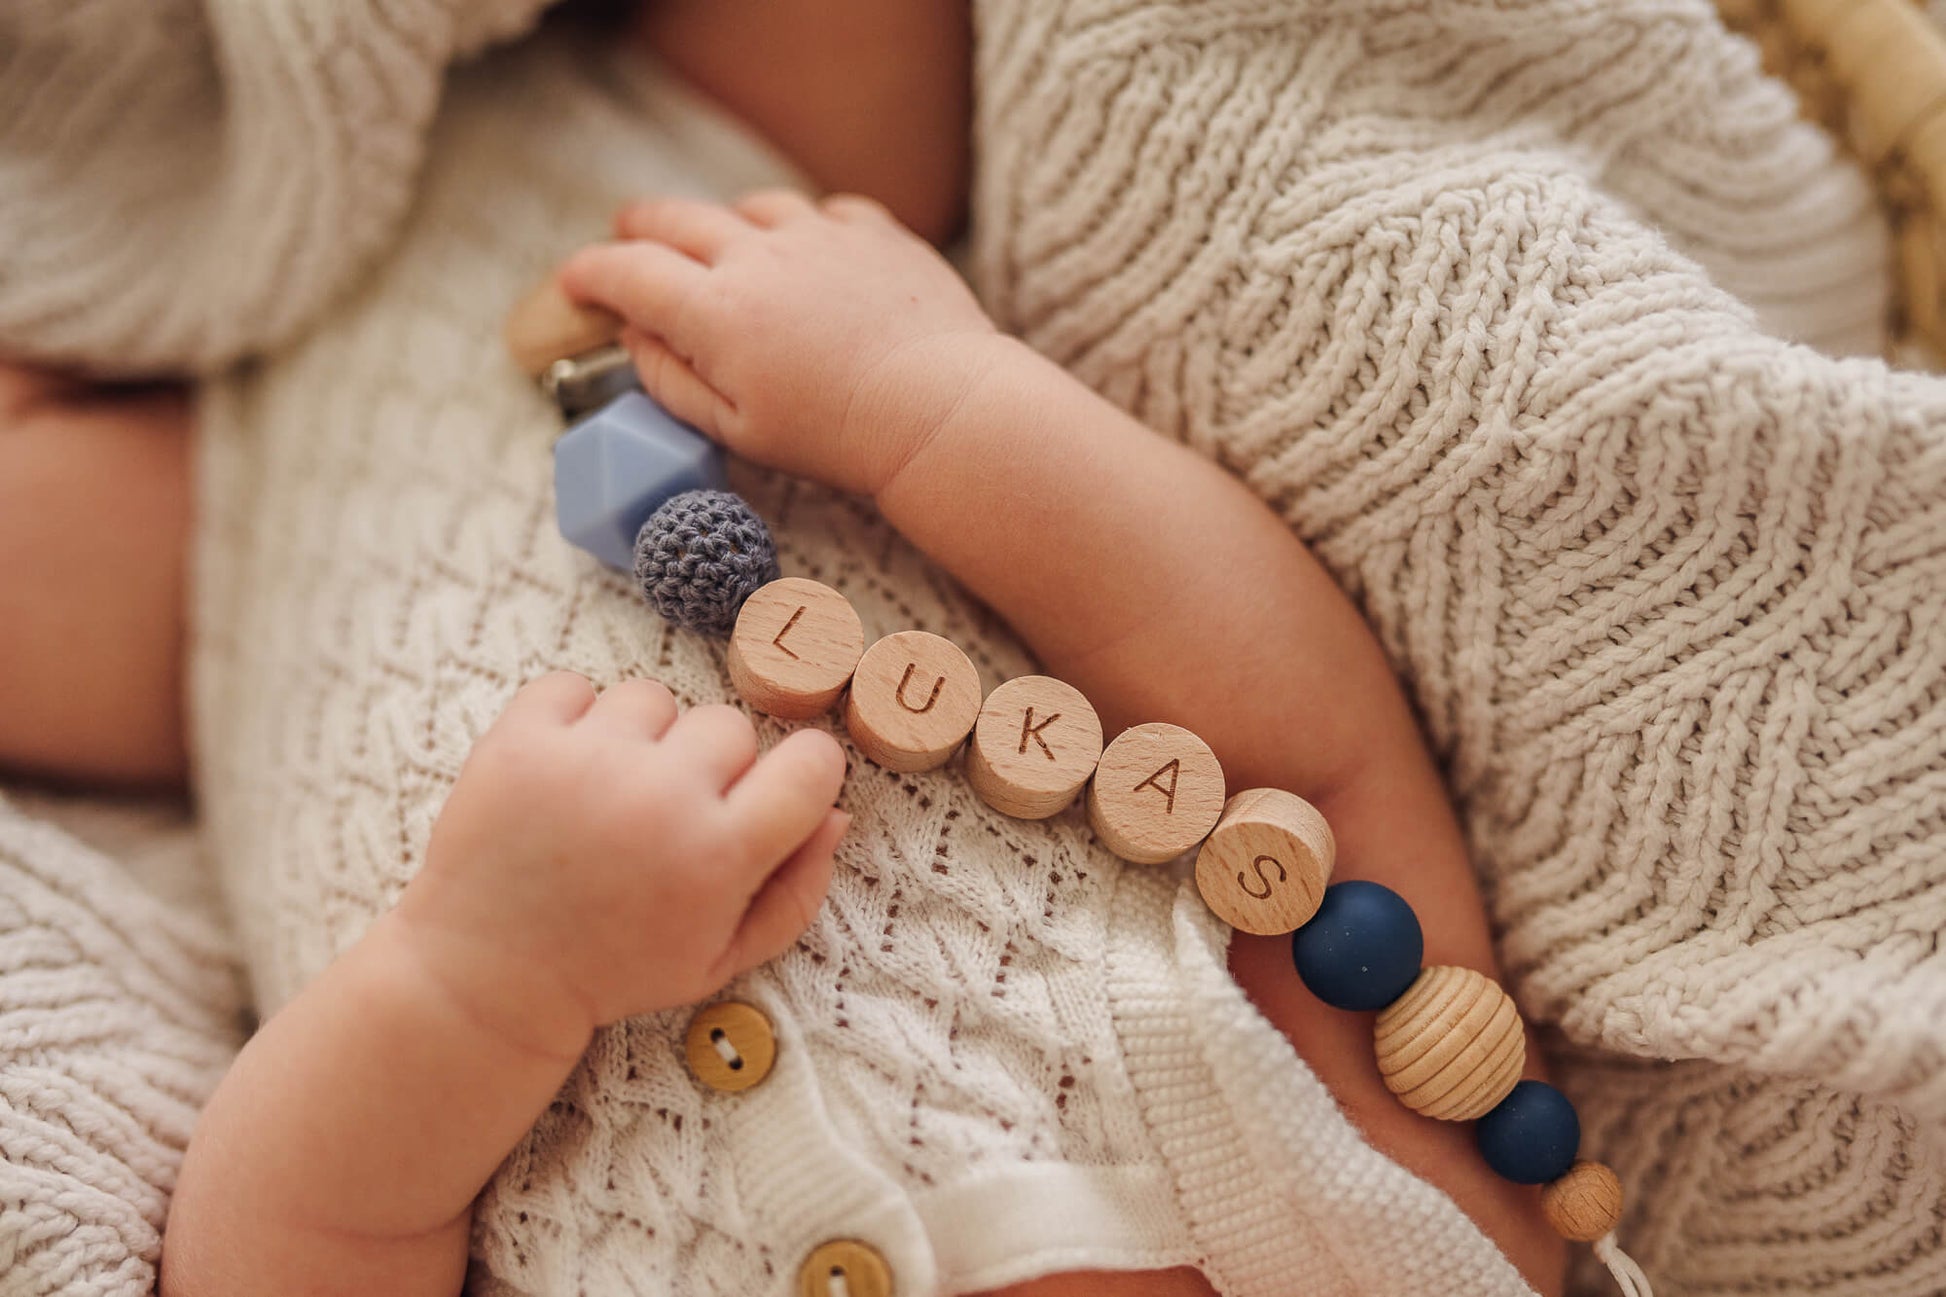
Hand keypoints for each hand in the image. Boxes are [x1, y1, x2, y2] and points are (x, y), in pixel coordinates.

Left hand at [396, 673, 848, 1060]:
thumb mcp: (721, 959)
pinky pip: (575, 686)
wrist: (485, 978)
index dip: (802, 774)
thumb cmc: (614, 969)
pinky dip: (572, 721)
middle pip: (730, 726)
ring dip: (640, 741)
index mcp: (719, 856)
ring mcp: (587, 762)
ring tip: (607, 799)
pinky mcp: (521, 740)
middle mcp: (660, 798)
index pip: (813, 762)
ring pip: (655, 698)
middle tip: (666, 820)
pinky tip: (564, 776)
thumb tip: (835, 815)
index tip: (771, 795)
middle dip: (710, 767)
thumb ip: (794, 892)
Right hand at [557, 190, 1001, 497]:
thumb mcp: (736, 430)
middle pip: (675, 218)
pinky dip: (805, 231)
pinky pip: (824, 213)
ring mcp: (819, 235)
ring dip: (726, 224)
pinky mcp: (874, 231)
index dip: (589, 273)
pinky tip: (812, 257)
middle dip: (639, 227)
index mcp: (713, 312)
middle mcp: (758, 257)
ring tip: (726, 249)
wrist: (940, 412)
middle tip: (626, 237)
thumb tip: (636, 336)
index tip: (576, 281)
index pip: (626, 272)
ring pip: (751, 207)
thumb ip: (672, 380)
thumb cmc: (837, 438)